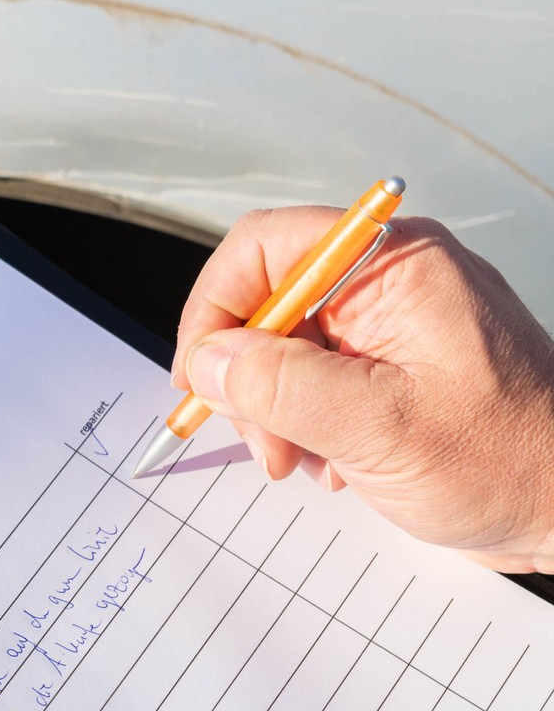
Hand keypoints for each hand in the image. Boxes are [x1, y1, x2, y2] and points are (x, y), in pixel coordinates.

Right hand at [173, 208, 553, 569]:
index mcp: (394, 266)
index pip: (264, 249)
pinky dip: (304, 423)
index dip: (216, 309)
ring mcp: (392, 323)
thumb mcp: (378, 427)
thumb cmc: (509, 461)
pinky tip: (332, 461)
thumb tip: (208, 362)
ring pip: (283, 348)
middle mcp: (390, 281)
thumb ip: (280, 386)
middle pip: (267, 302)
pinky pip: (315, 378)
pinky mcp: (393, 365)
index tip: (201, 376)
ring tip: (302, 461)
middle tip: (263, 441)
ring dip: (274, 411)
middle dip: (247, 378)